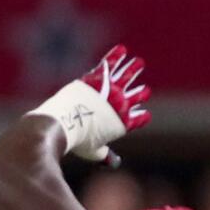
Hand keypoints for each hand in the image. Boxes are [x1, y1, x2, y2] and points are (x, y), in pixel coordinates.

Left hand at [74, 45, 151, 161]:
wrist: (64, 125)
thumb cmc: (77, 141)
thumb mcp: (93, 151)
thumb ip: (104, 154)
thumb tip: (111, 161)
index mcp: (123, 123)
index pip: (139, 119)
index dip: (142, 117)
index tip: (144, 114)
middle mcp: (121, 105)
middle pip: (135, 97)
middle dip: (140, 94)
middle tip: (144, 91)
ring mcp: (111, 91)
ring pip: (126, 77)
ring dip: (133, 70)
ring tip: (139, 63)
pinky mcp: (98, 78)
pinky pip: (110, 64)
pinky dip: (116, 57)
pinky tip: (122, 49)